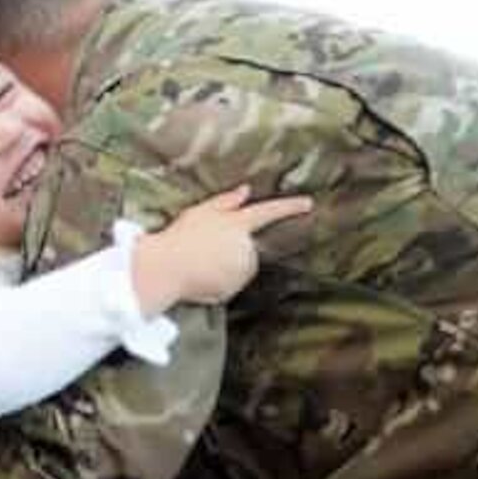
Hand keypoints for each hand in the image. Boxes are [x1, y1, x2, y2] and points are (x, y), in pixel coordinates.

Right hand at [131, 185, 313, 313]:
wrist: (168, 268)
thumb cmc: (180, 237)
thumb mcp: (200, 212)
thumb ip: (225, 201)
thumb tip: (245, 190)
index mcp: (238, 223)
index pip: (268, 212)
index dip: (289, 207)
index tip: (309, 203)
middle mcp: (245, 246)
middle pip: (248, 247)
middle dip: (233, 249)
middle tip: (205, 251)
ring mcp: (242, 269)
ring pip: (239, 268)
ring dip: (226, 267)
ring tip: (202, 265)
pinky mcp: (235, 288)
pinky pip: (231, 285)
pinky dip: (221, 284)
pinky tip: (203, 279)